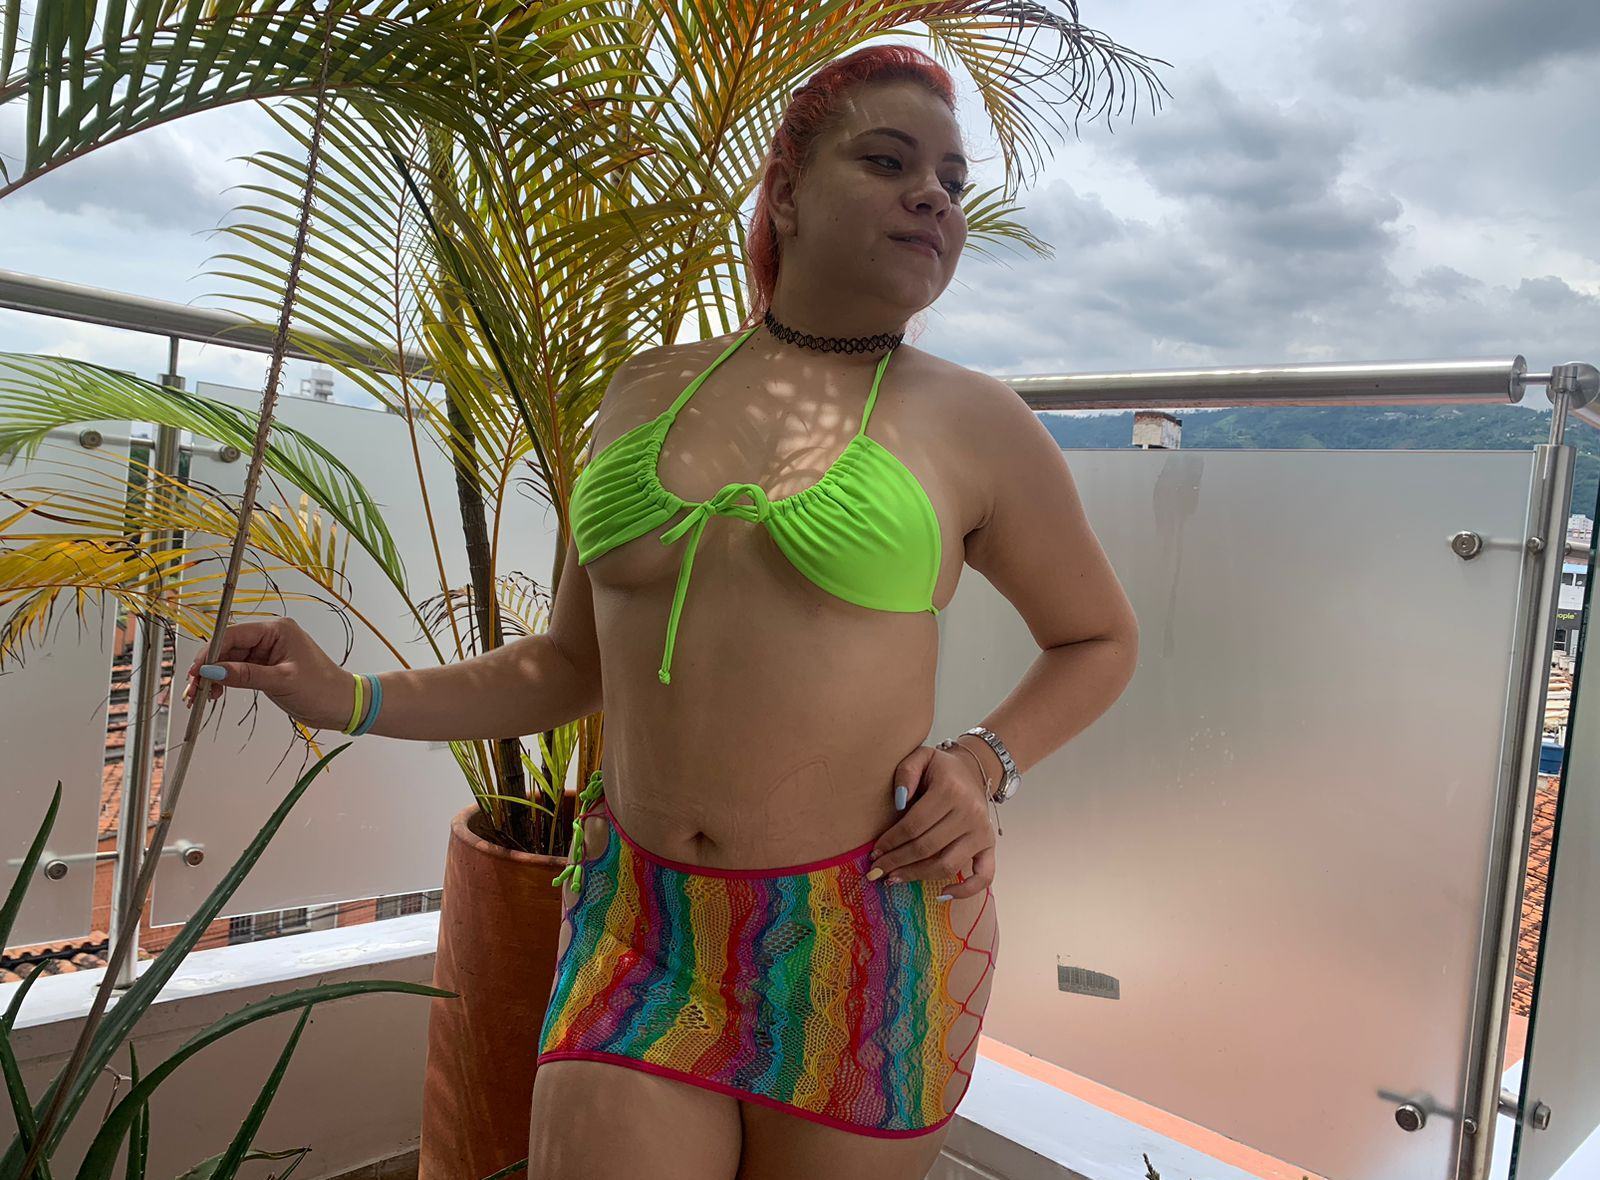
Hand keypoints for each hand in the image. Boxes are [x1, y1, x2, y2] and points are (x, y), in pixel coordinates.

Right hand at [177, 617, 353, 730]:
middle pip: (227, 647)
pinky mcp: (266, 668)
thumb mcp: (282, 682)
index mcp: (277, 630)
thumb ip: (245, 676)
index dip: (210, 652)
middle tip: (191, 690)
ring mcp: (267, 652)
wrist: (342, 706)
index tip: (194, 672)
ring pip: (229, 660)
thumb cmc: (321, 689)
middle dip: (208, 668)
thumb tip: (211, 672)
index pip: (233, 634)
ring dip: (213, 677)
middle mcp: (270, 636)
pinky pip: (238, 671)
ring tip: (199, 697)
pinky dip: (224, 681)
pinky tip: (214, 694)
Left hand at [869, 742, 996, 899]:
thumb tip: (898, 802)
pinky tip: (942, 893)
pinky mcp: (990, 846)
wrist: (974, 771)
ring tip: (895, 879)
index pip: (914, 825)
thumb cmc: (941, 769)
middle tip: (877, 870)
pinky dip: (965, 890)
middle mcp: (970, 813)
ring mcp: (982, 832)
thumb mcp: (921, 757)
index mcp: (951, 791)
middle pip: (927, 847)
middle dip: (897, 861)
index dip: (891, 841)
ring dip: (918, 876)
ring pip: (948, 864)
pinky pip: (984, 876)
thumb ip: (906, 773)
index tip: (874, 852)